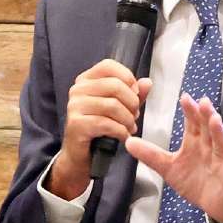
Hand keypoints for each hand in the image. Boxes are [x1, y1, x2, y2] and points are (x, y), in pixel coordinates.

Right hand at [49, 59, 152, 198]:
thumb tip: (147, 82)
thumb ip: (133, 95)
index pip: (108, 66)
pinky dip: (120, 131)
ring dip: (128, 119)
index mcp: (86, 80)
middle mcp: (77, 90)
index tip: (135, 93)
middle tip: (135, 116)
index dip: (127, 77)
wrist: (81, 156)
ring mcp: (74, 106)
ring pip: (112, 105)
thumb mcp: (119, 108)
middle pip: (114, 85)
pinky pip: (106, 123)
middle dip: (132, 102)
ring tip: (130, 127)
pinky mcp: (76, 124)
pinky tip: (123, 136)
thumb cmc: (99, 129)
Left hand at [125, 94, 222, 222]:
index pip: (193, 122)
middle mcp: (210, 146)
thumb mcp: (168, 168)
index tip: (185, 98)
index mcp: (195, 142)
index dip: (190, 111)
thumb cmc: (194, 181)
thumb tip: (128, 142)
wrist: (213, 204)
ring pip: (222, 141)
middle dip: (206, 114)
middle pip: (208, 127)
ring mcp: (222, 158)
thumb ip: (150, 155)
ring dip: (219, 130)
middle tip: (202, 101)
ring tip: (215, 119)